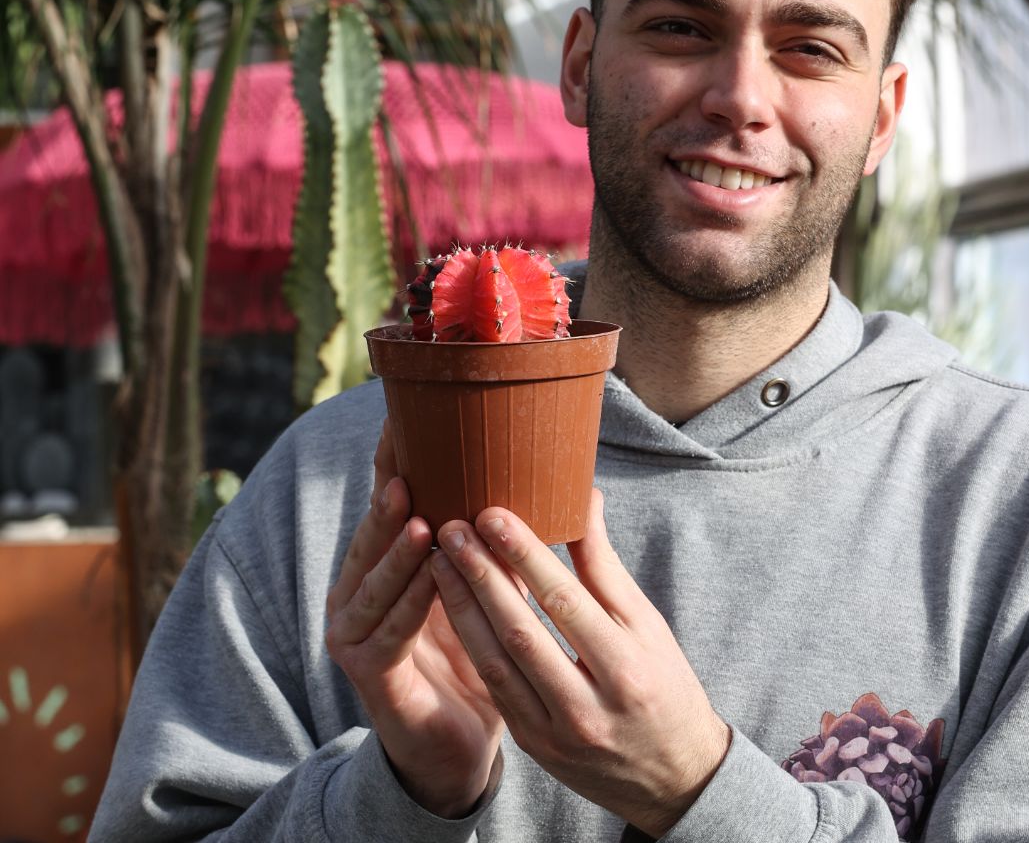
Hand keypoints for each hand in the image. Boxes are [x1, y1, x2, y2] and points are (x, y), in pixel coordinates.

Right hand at [325, 420, 504, 816]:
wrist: (455, 743)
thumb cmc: (474, 655)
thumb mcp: (484, 589)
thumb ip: (493, 541)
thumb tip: (542, 479)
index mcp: (388, 562)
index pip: (389, 503)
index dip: (393, 462)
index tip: (402, 417)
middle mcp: (360, 589)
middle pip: (373, 533)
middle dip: (390, 496)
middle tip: (407, 459)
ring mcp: (354, 630)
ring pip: (374, 579)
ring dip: (397, 547)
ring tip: (420, 514)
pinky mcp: (367, 670)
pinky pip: (390, 630)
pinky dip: (411, 601)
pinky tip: (431, 576)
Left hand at [429, 489, 730, 838]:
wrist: (674, 778)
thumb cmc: (665, 685)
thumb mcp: (647, 625)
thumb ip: (605, 565)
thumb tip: (583, 497)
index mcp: (625, 669)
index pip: (565, 602)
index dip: (524, 556)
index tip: (492, 513)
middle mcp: (587, 707)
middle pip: (521, 633)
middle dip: (480, 576)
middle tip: (451, 528)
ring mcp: (555, 734)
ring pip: (495, 663)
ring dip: (462, 608)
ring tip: (439, 559)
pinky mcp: (533, 746)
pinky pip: (494, 687)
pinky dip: (471, 643)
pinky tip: (452, 606)